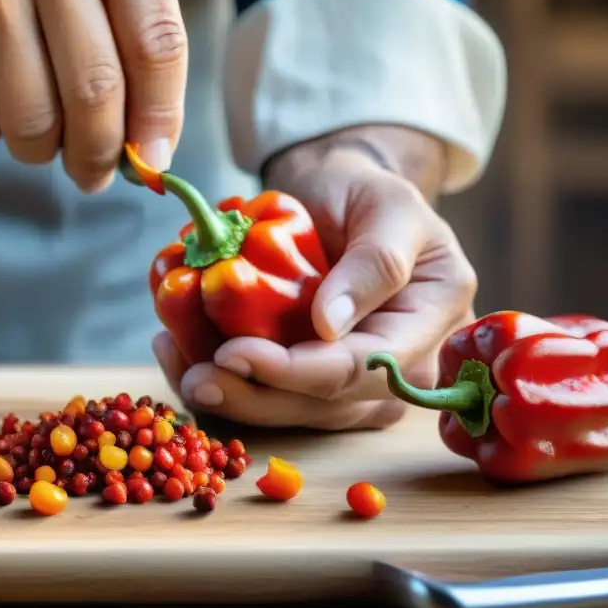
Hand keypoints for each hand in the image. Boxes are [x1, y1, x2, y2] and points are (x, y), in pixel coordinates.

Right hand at [0, 0, 186, 191]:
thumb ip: (131, 17)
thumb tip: (151, 146)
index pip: (158, 46)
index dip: (160, 119)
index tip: (153, 160)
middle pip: (96, 95)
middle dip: (98, 155)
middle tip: (92, 172)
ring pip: (34, 123)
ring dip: (39, 149)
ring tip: (36, 132)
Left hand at [153, 126, 477, 429]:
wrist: (340, 200)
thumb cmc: (369, 194)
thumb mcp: (389, 205)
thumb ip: (375, 262)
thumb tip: (329, 328)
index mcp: (432, 322)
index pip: (365, 367)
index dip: (297, 371)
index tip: (233, 352)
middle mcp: (402, 368)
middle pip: (323, 404)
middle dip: (253, 396)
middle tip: (194, 376)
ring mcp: (357, 384)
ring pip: (290, 413)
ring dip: (229, 397)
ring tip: (175, 359)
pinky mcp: (314, 386)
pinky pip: (269, 398)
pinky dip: (222, 383)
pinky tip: (178, 353)